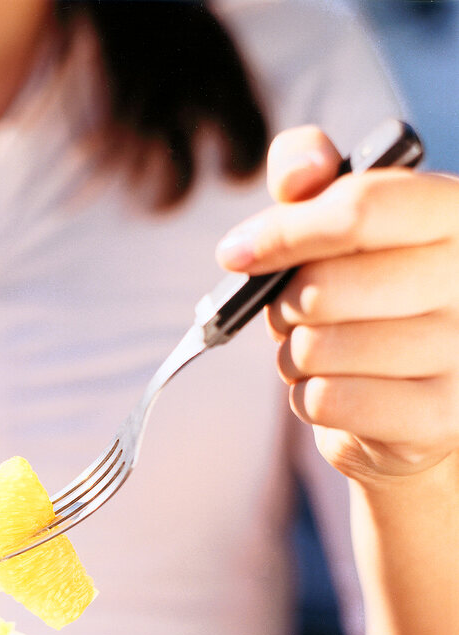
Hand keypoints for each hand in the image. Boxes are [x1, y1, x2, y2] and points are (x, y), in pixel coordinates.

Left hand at [216, 125, 458, 482]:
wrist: (413, 398)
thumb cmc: (371, 297)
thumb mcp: (342, 227)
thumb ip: (313, 178)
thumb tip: (297, 177)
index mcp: (454, 213)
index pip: (360, 208)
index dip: (284, 231)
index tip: (236, 254)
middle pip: (322, 288)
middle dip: (283, 306)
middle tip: (295, 313)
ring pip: (317, 348)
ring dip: (293, 355)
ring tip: (321, 353)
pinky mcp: (439, 417)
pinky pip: (326, 400)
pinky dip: (307, 396)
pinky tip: (334, 389)